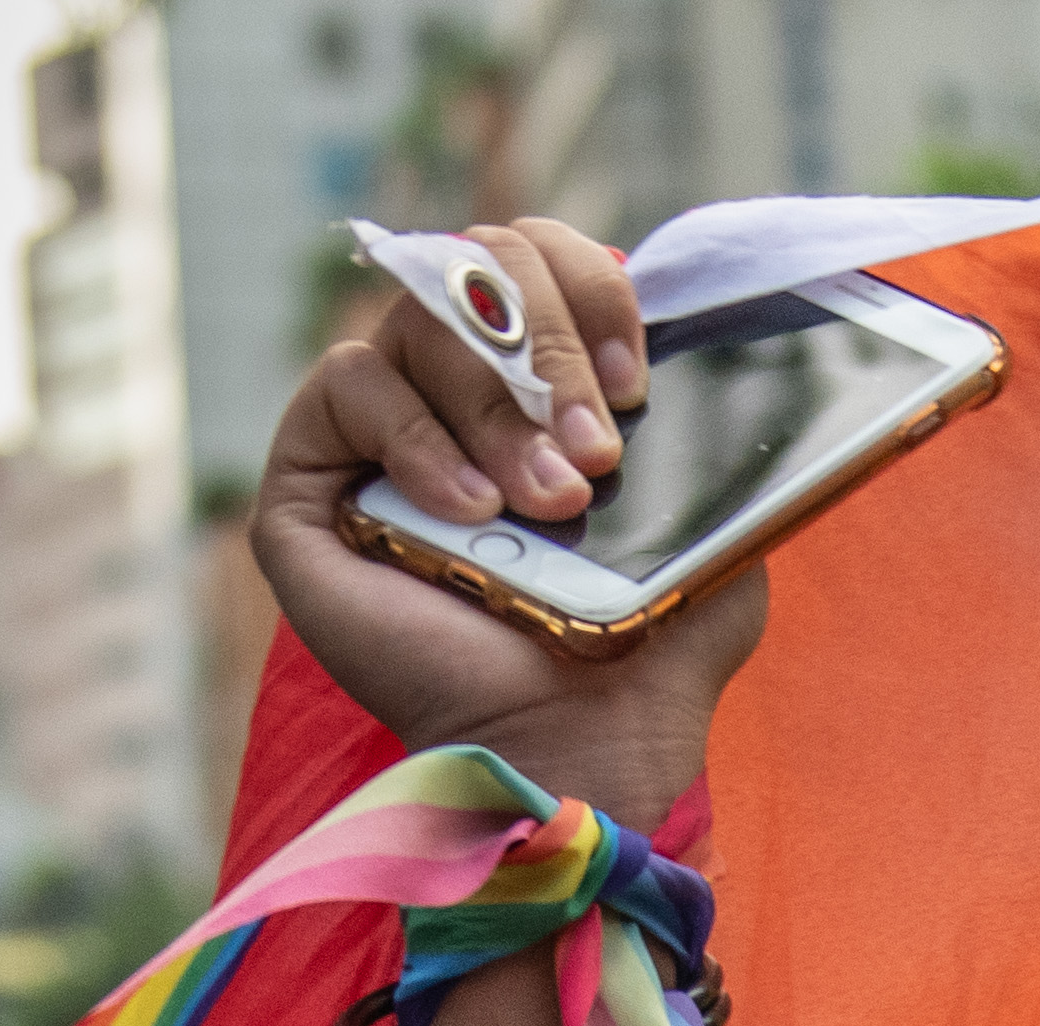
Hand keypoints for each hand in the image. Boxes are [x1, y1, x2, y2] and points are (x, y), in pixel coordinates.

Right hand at [243, 210, 750, 818]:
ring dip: (499, 413)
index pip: (539, 254)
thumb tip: (733, 371)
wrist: (575, 756)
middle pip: (476, 260)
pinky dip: (420, 442)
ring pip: (418, 319)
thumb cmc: (640, 662)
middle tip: (595, 457)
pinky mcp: (306, 483)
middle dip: (549, 349)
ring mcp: (371, 433)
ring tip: (548, 510)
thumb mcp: (711, 538)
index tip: (637, 387)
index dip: (590, 292)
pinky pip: (349, 385)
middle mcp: (449, 389)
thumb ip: (715, 450)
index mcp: (535, 379)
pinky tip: (471, 515)